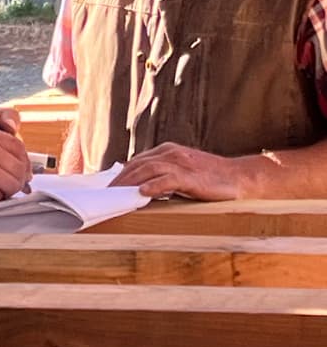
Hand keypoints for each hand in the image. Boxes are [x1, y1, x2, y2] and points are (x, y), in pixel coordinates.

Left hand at [109, 142, 242, 200]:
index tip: (108, 187)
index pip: (138, 161)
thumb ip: (164, 176)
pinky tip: (143, 193)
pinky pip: (169, 179)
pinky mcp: (192, 176)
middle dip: (120, 179)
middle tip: (106, 194)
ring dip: (130, 182)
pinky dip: (154, 186)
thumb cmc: (211, 179)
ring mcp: (181, 163)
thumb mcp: (183, 173)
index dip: (122, 173)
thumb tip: (141, 189)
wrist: (240, 177)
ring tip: (117, 194)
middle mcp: (171, 154)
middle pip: (138, 164)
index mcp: (167, 152)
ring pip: (148, 170)